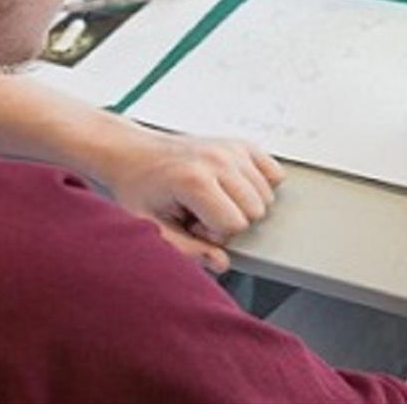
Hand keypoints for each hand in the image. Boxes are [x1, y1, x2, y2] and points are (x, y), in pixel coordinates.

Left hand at [102, 130, 284, 271]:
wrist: (133, 154)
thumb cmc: (140, 188)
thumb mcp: (152, 227)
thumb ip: (187, 250)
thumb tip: (222, 262)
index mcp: (194, 180)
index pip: (236, 224)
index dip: (215, 234)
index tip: (192, 224)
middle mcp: (217, 160)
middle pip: (256, 210)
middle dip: (231, 220)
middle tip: (201, 212)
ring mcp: (231, 149)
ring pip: (267, 194)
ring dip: (242, 204)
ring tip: (212, 198)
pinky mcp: (240, 144)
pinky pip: (274, 172)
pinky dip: (260, 185)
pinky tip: (232, 187)